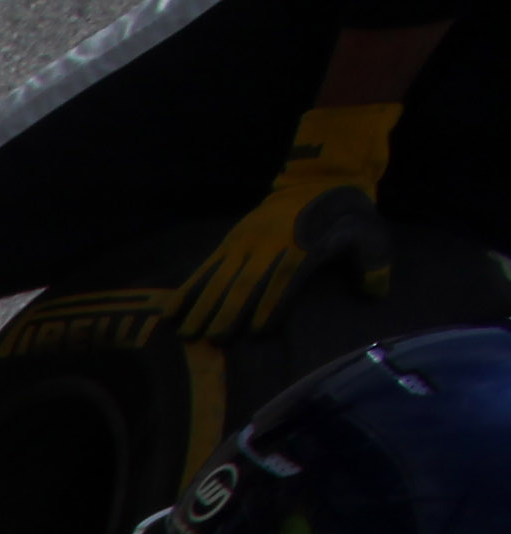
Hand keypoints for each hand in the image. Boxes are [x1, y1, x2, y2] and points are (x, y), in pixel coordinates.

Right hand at [175, 102, 396, 337]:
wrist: (321, 178)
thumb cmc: (346, 215)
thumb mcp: (370, 233)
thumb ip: (374, 263)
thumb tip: (377, 293)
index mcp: (304, 245)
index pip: (285, 277)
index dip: (272, 303)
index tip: (259, 330)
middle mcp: (271, 244)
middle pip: (246, 280)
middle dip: (229, 311)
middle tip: (214, 340)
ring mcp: (247, 241)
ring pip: (222, 276)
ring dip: (204, 305)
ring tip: (189, 333)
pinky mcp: (232, 240)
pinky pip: (207, 267)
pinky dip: (189, 289)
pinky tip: (171, 311)